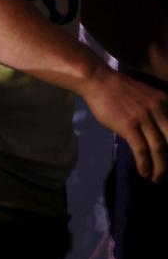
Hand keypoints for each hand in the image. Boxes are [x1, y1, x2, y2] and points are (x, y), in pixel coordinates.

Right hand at [84, 66, 167, 181]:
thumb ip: (153, 113)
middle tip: (165, 172)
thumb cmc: (116, 88)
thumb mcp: (144, 96)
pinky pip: (141, 149)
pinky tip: (143, 172)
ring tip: (156, 178)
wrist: (97, 79)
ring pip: (159, 148)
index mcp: (164, 102)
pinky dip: (144, 164)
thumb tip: (155, 135)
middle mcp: (158, 110)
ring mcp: (144, 117)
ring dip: (160, 168)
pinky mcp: (129, 125)